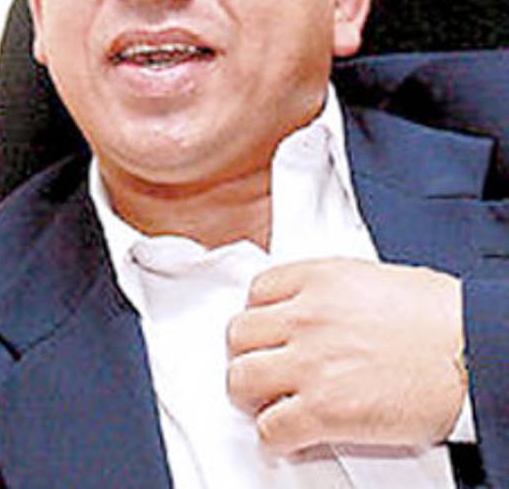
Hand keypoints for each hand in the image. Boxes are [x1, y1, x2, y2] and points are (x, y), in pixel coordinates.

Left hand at [225, 258, 465, 454]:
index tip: (270, 333)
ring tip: (275, 402)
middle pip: (238, 336)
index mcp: (321, 280)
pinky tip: (293, 435)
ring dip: (255, 396)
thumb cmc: (448, 321)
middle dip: (252, 355)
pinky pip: (270, 429)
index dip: (263, 318)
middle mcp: (307, 318)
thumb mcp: (380, 281)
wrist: (479, 354)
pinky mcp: (323, 410)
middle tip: (269, 370)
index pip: (257, 293)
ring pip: (240, 380)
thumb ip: (335, 294)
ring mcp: (311, 364)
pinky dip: (276, 438)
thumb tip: (318, 311)